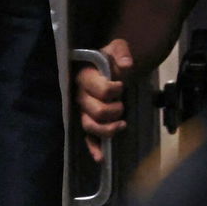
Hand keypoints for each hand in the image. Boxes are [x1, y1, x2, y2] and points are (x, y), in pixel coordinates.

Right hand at [75, 38, 133, 161]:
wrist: (109, 66)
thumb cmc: (110, 58)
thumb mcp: (117, 47)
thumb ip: (121, 52)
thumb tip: (126, 65)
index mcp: (84, 76)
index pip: (101, 90)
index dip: (114, 90)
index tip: (121, 84)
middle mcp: (80, 95)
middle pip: (96, 111)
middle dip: (114, 110)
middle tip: (121, 103)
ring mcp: (83, 110)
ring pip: (90, 126)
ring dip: (108, 129)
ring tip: (121, 123)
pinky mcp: (88, 120)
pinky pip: (87, 137)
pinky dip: (93, 147)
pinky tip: (101, 157)